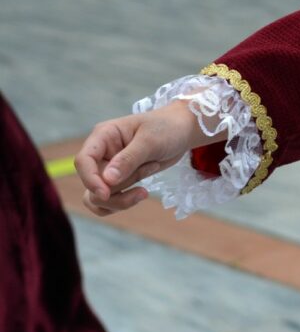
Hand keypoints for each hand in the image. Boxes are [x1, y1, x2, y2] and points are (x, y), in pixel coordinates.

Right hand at [74, 101, 204, 216]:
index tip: (106, 193)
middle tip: (149, 170)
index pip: (83, 161)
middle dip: (119, 188)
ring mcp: (108, 169)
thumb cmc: (167, 128)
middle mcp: (101, 153)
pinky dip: (123, 203)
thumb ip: (129, 159)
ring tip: (145, 189)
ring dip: (121, 199)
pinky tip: (142, 193)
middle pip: (92, 184)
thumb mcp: (150, 141)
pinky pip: (109, 201)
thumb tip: (107, 180)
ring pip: (98, 197)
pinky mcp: (119, 180)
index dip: (90, 180)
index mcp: (103, 136)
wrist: (183, 132)